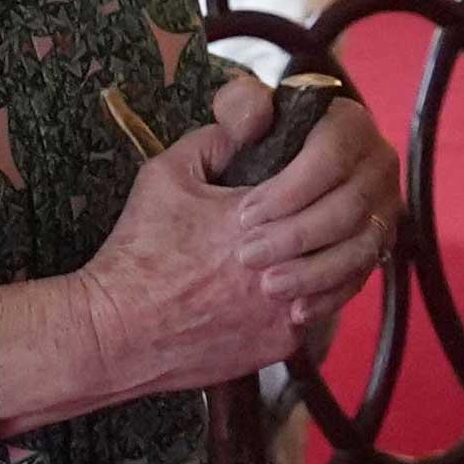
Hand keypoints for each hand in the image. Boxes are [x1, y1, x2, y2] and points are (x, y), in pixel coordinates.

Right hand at [0, 76, 402, 431]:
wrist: (117, 331)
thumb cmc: (138, 250)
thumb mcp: (167, 174)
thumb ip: (217, 138)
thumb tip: (258, 119)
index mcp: (256, 215)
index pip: (324, 176)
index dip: (318, 169)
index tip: (301, 170)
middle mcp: (280, 265)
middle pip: (343, 224)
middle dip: (334, 206)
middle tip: (324, 198)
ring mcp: (286, 309)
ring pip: (346, 270)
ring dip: (339, 249)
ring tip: (321, 235)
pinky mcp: (283, 344)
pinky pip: (324, 311)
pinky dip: (319, 292)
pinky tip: (301, 277)